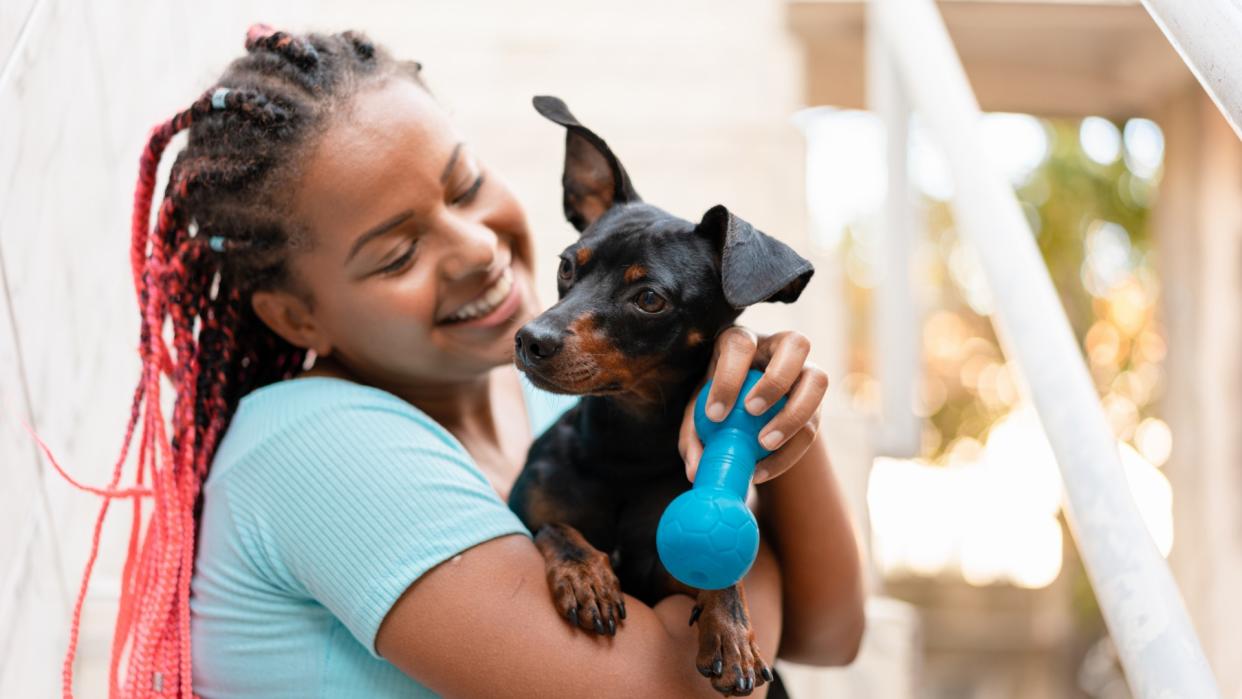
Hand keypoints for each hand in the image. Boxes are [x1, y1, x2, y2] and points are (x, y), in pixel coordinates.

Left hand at [678, 326, 827, 484]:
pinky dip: (790, 451)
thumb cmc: (716, 403)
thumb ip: (693, 437)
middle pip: (795, 344)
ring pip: (818, 380)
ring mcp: (805, 371)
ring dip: (794, 414)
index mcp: (743, 341)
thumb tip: (696, 471)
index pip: (740, 346)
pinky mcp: (815, 403)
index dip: (729, 377)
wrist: (744, 413)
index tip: (714, 415)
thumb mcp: (698, 414)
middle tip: (751, 412)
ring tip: (764, 443)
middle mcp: (780, 348)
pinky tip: (763, 469)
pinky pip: (813, 424)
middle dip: (776, 380)